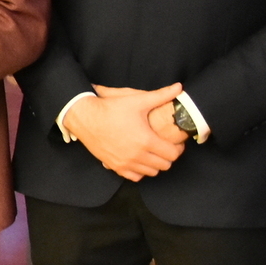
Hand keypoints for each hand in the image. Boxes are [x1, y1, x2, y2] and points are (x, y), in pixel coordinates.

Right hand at [63, 83, 184, 180]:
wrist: (85, 117)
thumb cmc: (111, 108)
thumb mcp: (137, 100)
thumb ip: (161, 95)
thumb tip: (179, 87)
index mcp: (145, 140)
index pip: (172, 154)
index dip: (178, 148)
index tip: (176, 142)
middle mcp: (136, 155)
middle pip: (164, 166)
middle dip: (168, 156)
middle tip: (166, 146)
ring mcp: (125, 162)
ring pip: (151, 173)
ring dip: (155, 164)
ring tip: (153, 152)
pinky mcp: (114, 166)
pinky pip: (134, 177)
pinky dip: (140, 171)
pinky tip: (139, 159)